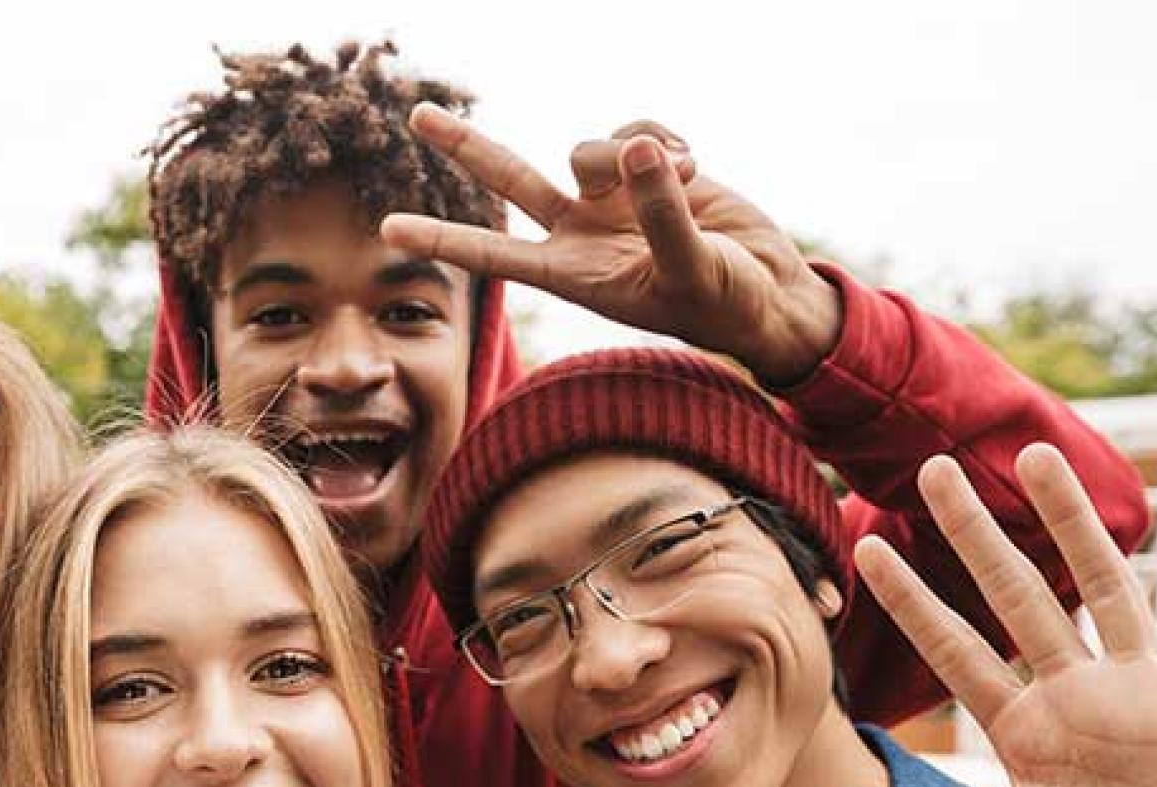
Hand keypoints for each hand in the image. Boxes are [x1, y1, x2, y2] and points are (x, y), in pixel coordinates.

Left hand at [382, 104, 842, 385]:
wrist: (768, 291)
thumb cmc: (726, 302)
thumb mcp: (693, 267)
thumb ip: (661, 211)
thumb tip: (634, 148)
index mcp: (574, 275)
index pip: (495, 254)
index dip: (443, 237)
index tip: (388, 229)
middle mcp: (581, 234)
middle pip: (508, 180)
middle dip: (465, 146)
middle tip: (416, 115)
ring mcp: (610, 199)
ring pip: (586, 147)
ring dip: (632, 153)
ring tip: (686, 179)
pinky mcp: (644, 170)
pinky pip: (635, 131)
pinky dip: (663, 139)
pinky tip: (696, 166)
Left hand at [845, 444, 1156, 786]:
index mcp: (1026, 738)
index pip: (954, 652)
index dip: (914, 601)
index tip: (867, 548)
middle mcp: (1078, 698)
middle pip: (1017, 596)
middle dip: (976, 534)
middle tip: (933, 467)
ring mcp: (1147, 687)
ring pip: (1102, 580)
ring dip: (1071, 518)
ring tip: (1034, 451)